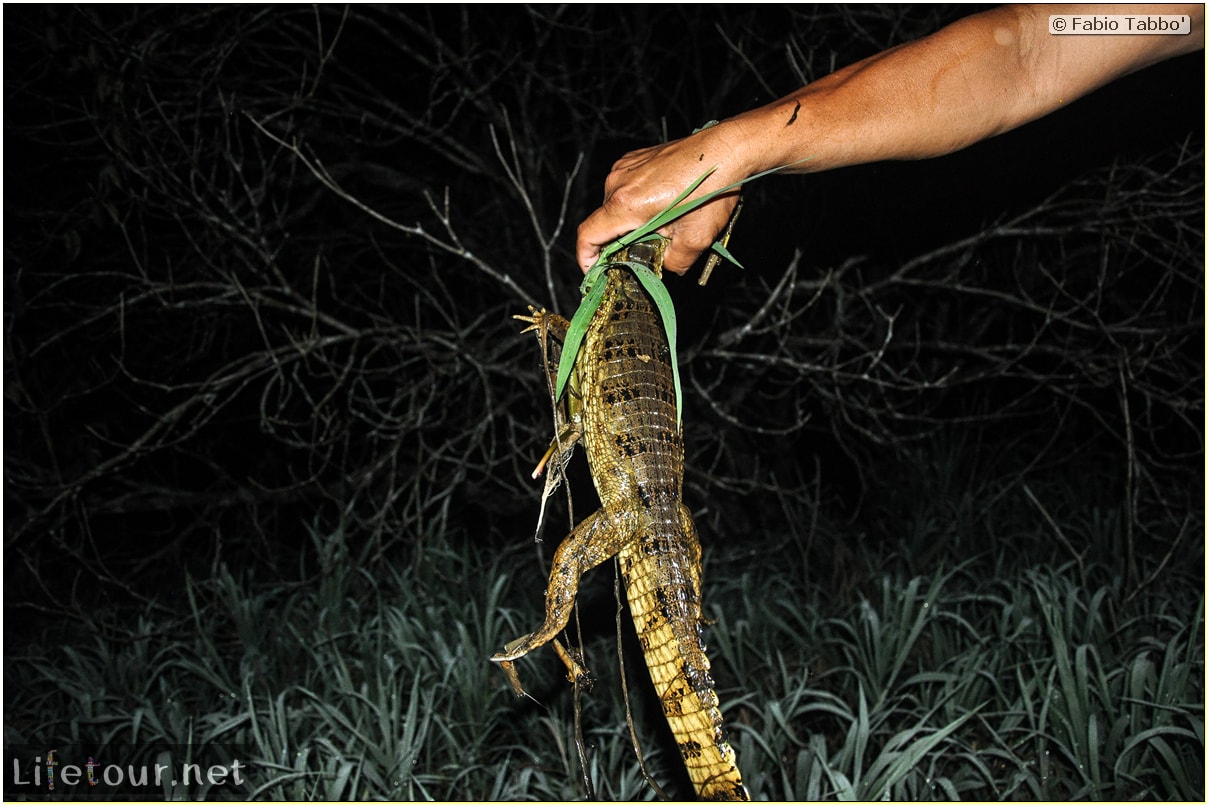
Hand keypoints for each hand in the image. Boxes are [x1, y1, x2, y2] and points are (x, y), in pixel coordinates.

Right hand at [576, 127, 745, 275]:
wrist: (727, 149)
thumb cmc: (713, 188)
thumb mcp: (696, 238)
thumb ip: (674, 262)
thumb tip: (666, 267)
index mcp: (626, 204)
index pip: (588, 236)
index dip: (586, 259)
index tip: (596, 272)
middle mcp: (618, 182)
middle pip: (604, 223)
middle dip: (620, 242)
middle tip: (646, 252)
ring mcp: (625, 167)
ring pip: (617, 206)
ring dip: (632, 221)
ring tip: (663, 224)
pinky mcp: (636, 158)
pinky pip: (626, 188)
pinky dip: (638, 202)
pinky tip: (664, 204)